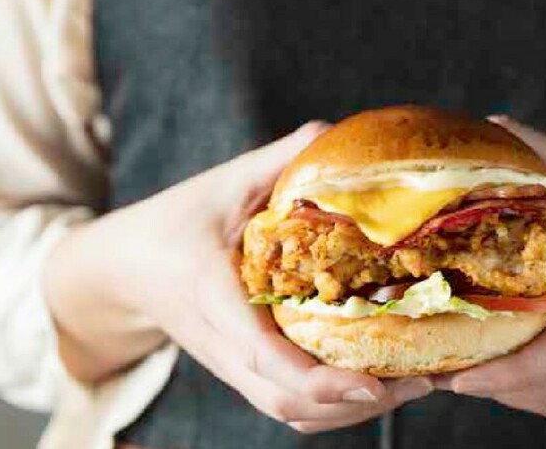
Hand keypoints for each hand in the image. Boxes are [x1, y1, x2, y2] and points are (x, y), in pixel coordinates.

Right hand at [44, 122, 432, 432]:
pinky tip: (374, 383)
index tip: (371, 383)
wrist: (124, 267)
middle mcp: (222, 343)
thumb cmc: (175, 221)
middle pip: (286, 401)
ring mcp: (230, 364)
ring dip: (350, 412)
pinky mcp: (241, 370)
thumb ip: (276, 161)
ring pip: (290, 412)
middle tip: (422, 380)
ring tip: (412, 384)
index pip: (263, 355)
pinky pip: (286, 404)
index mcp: (212, 294)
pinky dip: (331, 407)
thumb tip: (332, 133)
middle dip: (355, 404)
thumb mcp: (223, 182)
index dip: (319, 380)